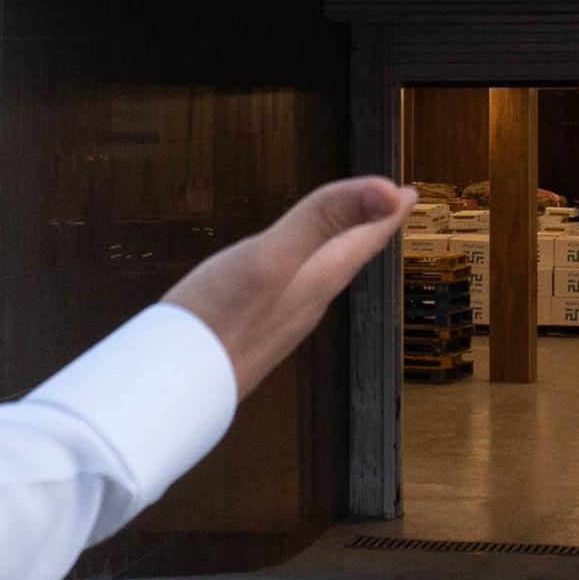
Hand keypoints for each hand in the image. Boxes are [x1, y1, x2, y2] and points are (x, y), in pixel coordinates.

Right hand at [163, 177, 415, 395]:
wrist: (170, 389)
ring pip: (322, 280)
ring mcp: (278, 326)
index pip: (362, 241)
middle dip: (367, 231)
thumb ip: (324, 220)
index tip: (408, 193)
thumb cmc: (216, 320)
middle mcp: (305, 307)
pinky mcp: (251, 337)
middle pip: (347, 260)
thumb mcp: (270, 257)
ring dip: (339, 252)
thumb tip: (391, 190)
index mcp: (315, 283)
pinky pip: (292, 296)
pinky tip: (288, 279)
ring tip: (347, 238)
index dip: (386, 213)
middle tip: (386, 209)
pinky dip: (304, 274)